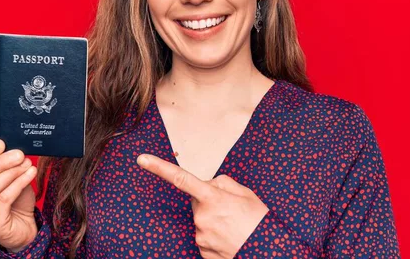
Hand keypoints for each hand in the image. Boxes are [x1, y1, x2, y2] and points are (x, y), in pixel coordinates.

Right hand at [0, 139, 37, 251]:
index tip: (1, 143)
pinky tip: (30, 174)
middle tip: (18, 154)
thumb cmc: (13, 199)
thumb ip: (5, 164)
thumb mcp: (7, 177)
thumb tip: (13, 147)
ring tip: (26, 163)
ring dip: (10, 172)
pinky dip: (18, 183)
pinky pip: (4, 199)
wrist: (22, 226)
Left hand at [136, 153, 268, 258]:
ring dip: (212, 219)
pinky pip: (203, 235)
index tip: (142, 159)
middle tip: (230, 210)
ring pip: (200, 219)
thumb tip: (208, 185)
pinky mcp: (201, 250)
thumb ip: (222, 183)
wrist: (268, 253)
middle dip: (208, 201)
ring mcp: (200, 235)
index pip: (180, 178)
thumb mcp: (245, 193)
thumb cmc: (258, 222)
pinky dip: (213, 234)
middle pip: (196, 201)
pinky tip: (228, 237)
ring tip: (232, 226)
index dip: (159, 168)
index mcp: (212, 197)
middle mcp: (201, 216)